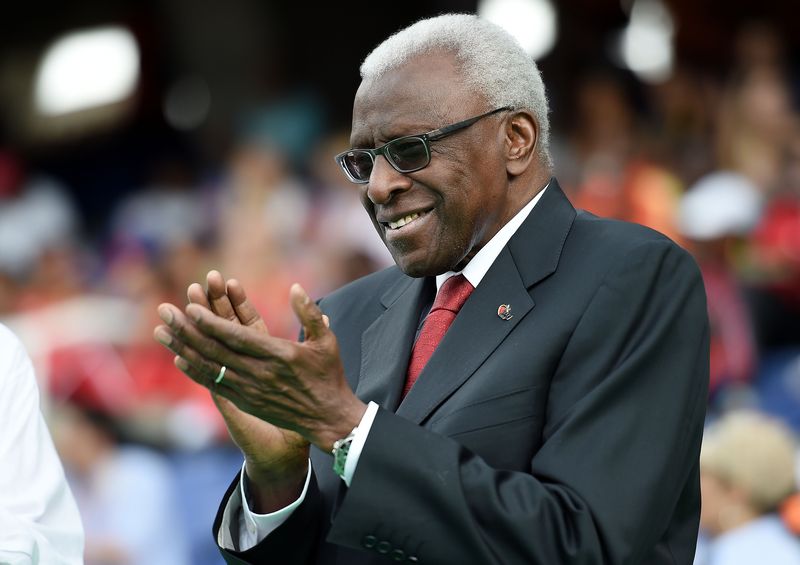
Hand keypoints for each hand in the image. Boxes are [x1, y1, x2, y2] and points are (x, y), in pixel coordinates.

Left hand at [187, 271, 310, 509]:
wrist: (328, 418)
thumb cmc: (328, 376)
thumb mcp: (327, 341)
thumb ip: (309, 313)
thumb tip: (296, 287)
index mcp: (279, 355)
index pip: (236, 336)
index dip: (210, 322)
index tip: (190, 307)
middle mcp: (259, 373)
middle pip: (214, 349)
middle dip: (186, 329)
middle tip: (164, 311)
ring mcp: (250, 390)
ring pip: (209, 366)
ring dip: (182, 347)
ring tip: (161, 331)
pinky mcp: (246, 402)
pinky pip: (215, 384)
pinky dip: (196, 371)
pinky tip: (180, 358)